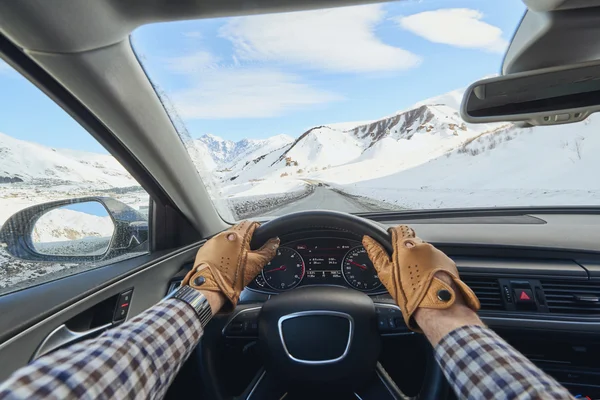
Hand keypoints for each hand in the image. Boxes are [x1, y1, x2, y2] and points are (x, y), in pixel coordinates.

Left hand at [182, 221, 279, 311]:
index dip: (258, 231)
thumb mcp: (255, 264)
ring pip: (227, 238)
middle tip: (249, 252)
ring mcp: (213, 241)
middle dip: (245, 239)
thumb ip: (268, 251)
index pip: (251, 224)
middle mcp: (224, 235)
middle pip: (239, 230)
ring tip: (236, 258)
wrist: (210, 287)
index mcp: (238, 236)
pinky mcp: (205, 249)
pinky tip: (225, 261)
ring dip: (233, 244)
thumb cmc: (232, 277)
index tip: (259, 238)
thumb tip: (275, 242)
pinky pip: (217, 245)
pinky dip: (222, 250)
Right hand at [363, 225, 479, 331]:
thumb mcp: (386, 274)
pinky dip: (432, 266)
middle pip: (413, 242)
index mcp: (406, 245)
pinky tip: (428, 280)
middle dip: (408, 251)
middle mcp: (423, 245)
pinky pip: (437, 260)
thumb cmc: (410, 293)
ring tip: (417, 277)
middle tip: (403, 268)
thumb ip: (376, 254)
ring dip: (420, 259)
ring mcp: (437, 253)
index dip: (394, 236)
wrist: (437, 306)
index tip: (393, 245)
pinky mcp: (448, 262)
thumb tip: (367, 241)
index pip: (400, 229)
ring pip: (425, 251)